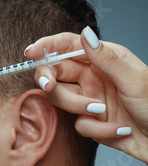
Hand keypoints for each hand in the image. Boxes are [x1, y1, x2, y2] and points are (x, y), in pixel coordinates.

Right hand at [24, 26, 147, 163]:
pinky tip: (120, 130)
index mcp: (104, 58)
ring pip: (63, 100)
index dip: (48, 46)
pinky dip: (98, 130)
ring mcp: (90, 99)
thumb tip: (84, 34)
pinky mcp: (91, 122)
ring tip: (103, 112)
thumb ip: (105, 58)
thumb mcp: (134, 79)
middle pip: (57, 73)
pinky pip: (80, 125)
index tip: (31, 52)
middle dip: (50, 80)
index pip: (69, 46)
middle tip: (49, 85)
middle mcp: (93, 77)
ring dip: (80, 108)